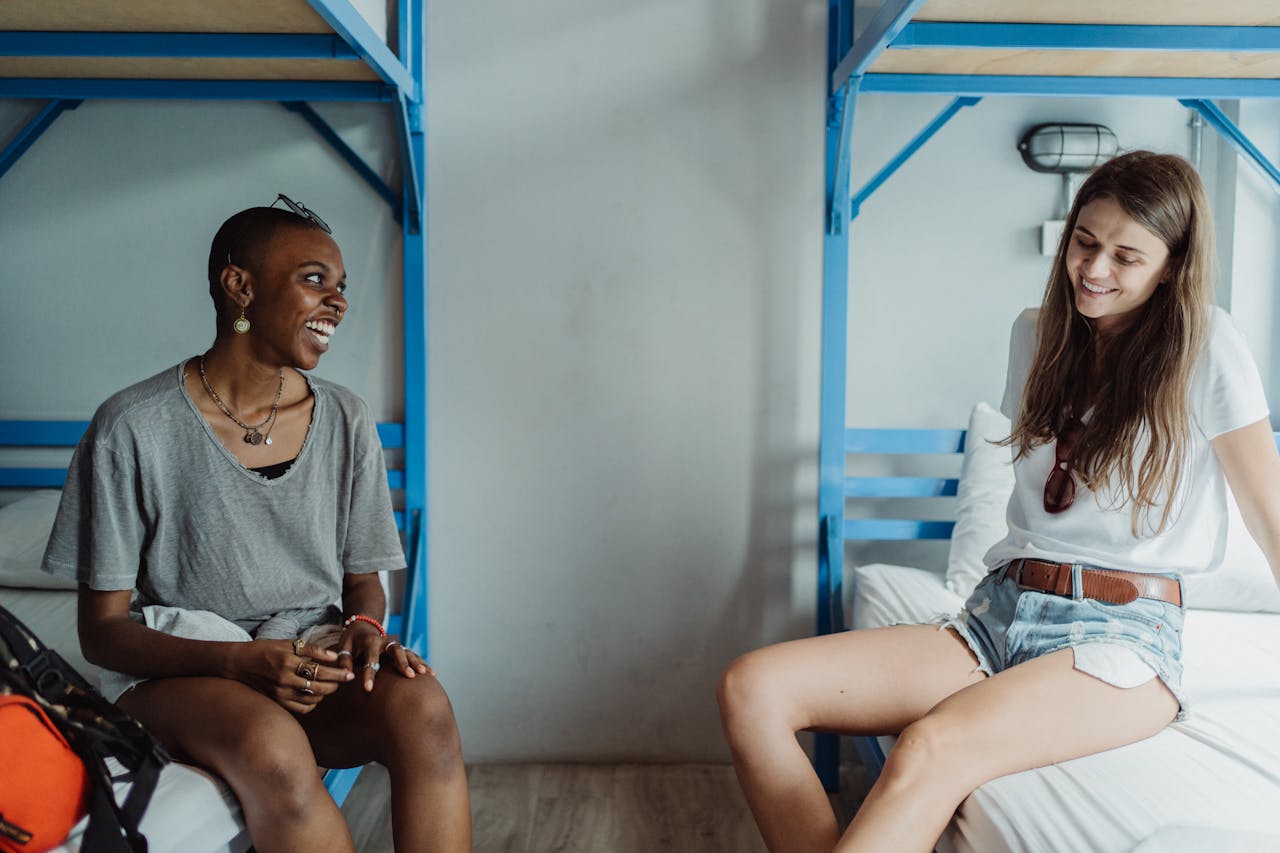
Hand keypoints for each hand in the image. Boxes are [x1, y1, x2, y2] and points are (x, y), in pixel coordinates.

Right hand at [229, 639, 352, 713]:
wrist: (239, 664)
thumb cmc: (264, 650)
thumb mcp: (287, 644)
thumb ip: (312, 650)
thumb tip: (334, 656)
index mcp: (288, 663)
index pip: (320, 671)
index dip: (338, 673)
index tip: (350, 673)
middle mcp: (285, 681)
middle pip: (319, 688)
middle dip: (335, 685)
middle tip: (344, 679)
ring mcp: (280, 694)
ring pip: (311, 700)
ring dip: (325, 694)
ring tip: (331, 685)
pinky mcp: (277, 702)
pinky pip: (301, 709)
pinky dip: (312, 704)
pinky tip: (316, 695)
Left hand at [337, 622, 433, 691]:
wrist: (362, 626)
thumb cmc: (351, 641)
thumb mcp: (343, 647)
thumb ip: (344, 660)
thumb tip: (346, 676)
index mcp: (370, 641)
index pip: (370, 659)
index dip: (369, 674)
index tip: (368, 689)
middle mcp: (385, 642)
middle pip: (396, 651)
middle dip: (403, 664)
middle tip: (409, 676)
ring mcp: (394, 645)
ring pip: (408, 652)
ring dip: (417, 662)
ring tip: (425, 674)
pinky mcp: (401, 649)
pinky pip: (413, 655)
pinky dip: (422, 663)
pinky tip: (432, 673)